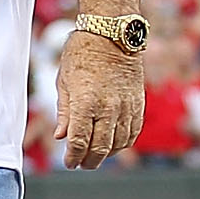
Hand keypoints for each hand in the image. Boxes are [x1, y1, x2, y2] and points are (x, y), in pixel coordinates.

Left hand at [55, 34, 144, 170]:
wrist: (113, 34)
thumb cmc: (82, 53)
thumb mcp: (64, 81)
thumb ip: (65, 112)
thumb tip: (61, 137)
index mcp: (86, 102)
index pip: (79, 141)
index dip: (73, 156)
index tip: (69, 163)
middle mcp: (108, 107)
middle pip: (100, 147)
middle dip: (89, 161)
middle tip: (80, 164)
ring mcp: (126, 106)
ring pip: (118, 143)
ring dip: (106, 154)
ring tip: (95, 156)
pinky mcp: (138, 103)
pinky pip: (133, 132)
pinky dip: (123, 144)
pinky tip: (113, 145)